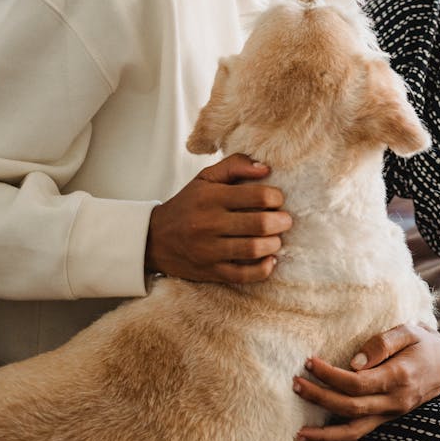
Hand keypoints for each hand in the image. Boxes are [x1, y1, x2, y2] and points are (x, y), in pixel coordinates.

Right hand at [145, 154, 291, 283]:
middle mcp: (210, 223)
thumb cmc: (188, 204)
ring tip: (277, 238)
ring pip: (254, 249)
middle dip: (281, 221)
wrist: (154, 239)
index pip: (257, 196)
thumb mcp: (205, 178)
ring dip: (275, 243)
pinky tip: (270, 260)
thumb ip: (235, 165)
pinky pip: (244, 275)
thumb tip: (265, 168)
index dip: (276, 197)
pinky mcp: (211, 272)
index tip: (277, 200)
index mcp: (211, 197)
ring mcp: (209, 250)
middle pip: (260, 224)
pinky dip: (263, 269)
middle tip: (285, 219)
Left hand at [293, 323, 439, 440]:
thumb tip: (354, 362)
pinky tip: (314, 437)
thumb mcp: (409, 332)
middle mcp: (394, 402)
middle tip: (295, 383)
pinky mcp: (385, 419)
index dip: (330, 375)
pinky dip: (335, 438)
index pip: (357, 383)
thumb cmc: (423, 343)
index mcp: (398, 377)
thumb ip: (382, 344)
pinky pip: (358, 433)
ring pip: (353, 431)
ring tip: (298, 431)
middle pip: (350, 406)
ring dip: (324, 432)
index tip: (310, 362)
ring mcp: (390, 415)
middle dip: (320, 396)